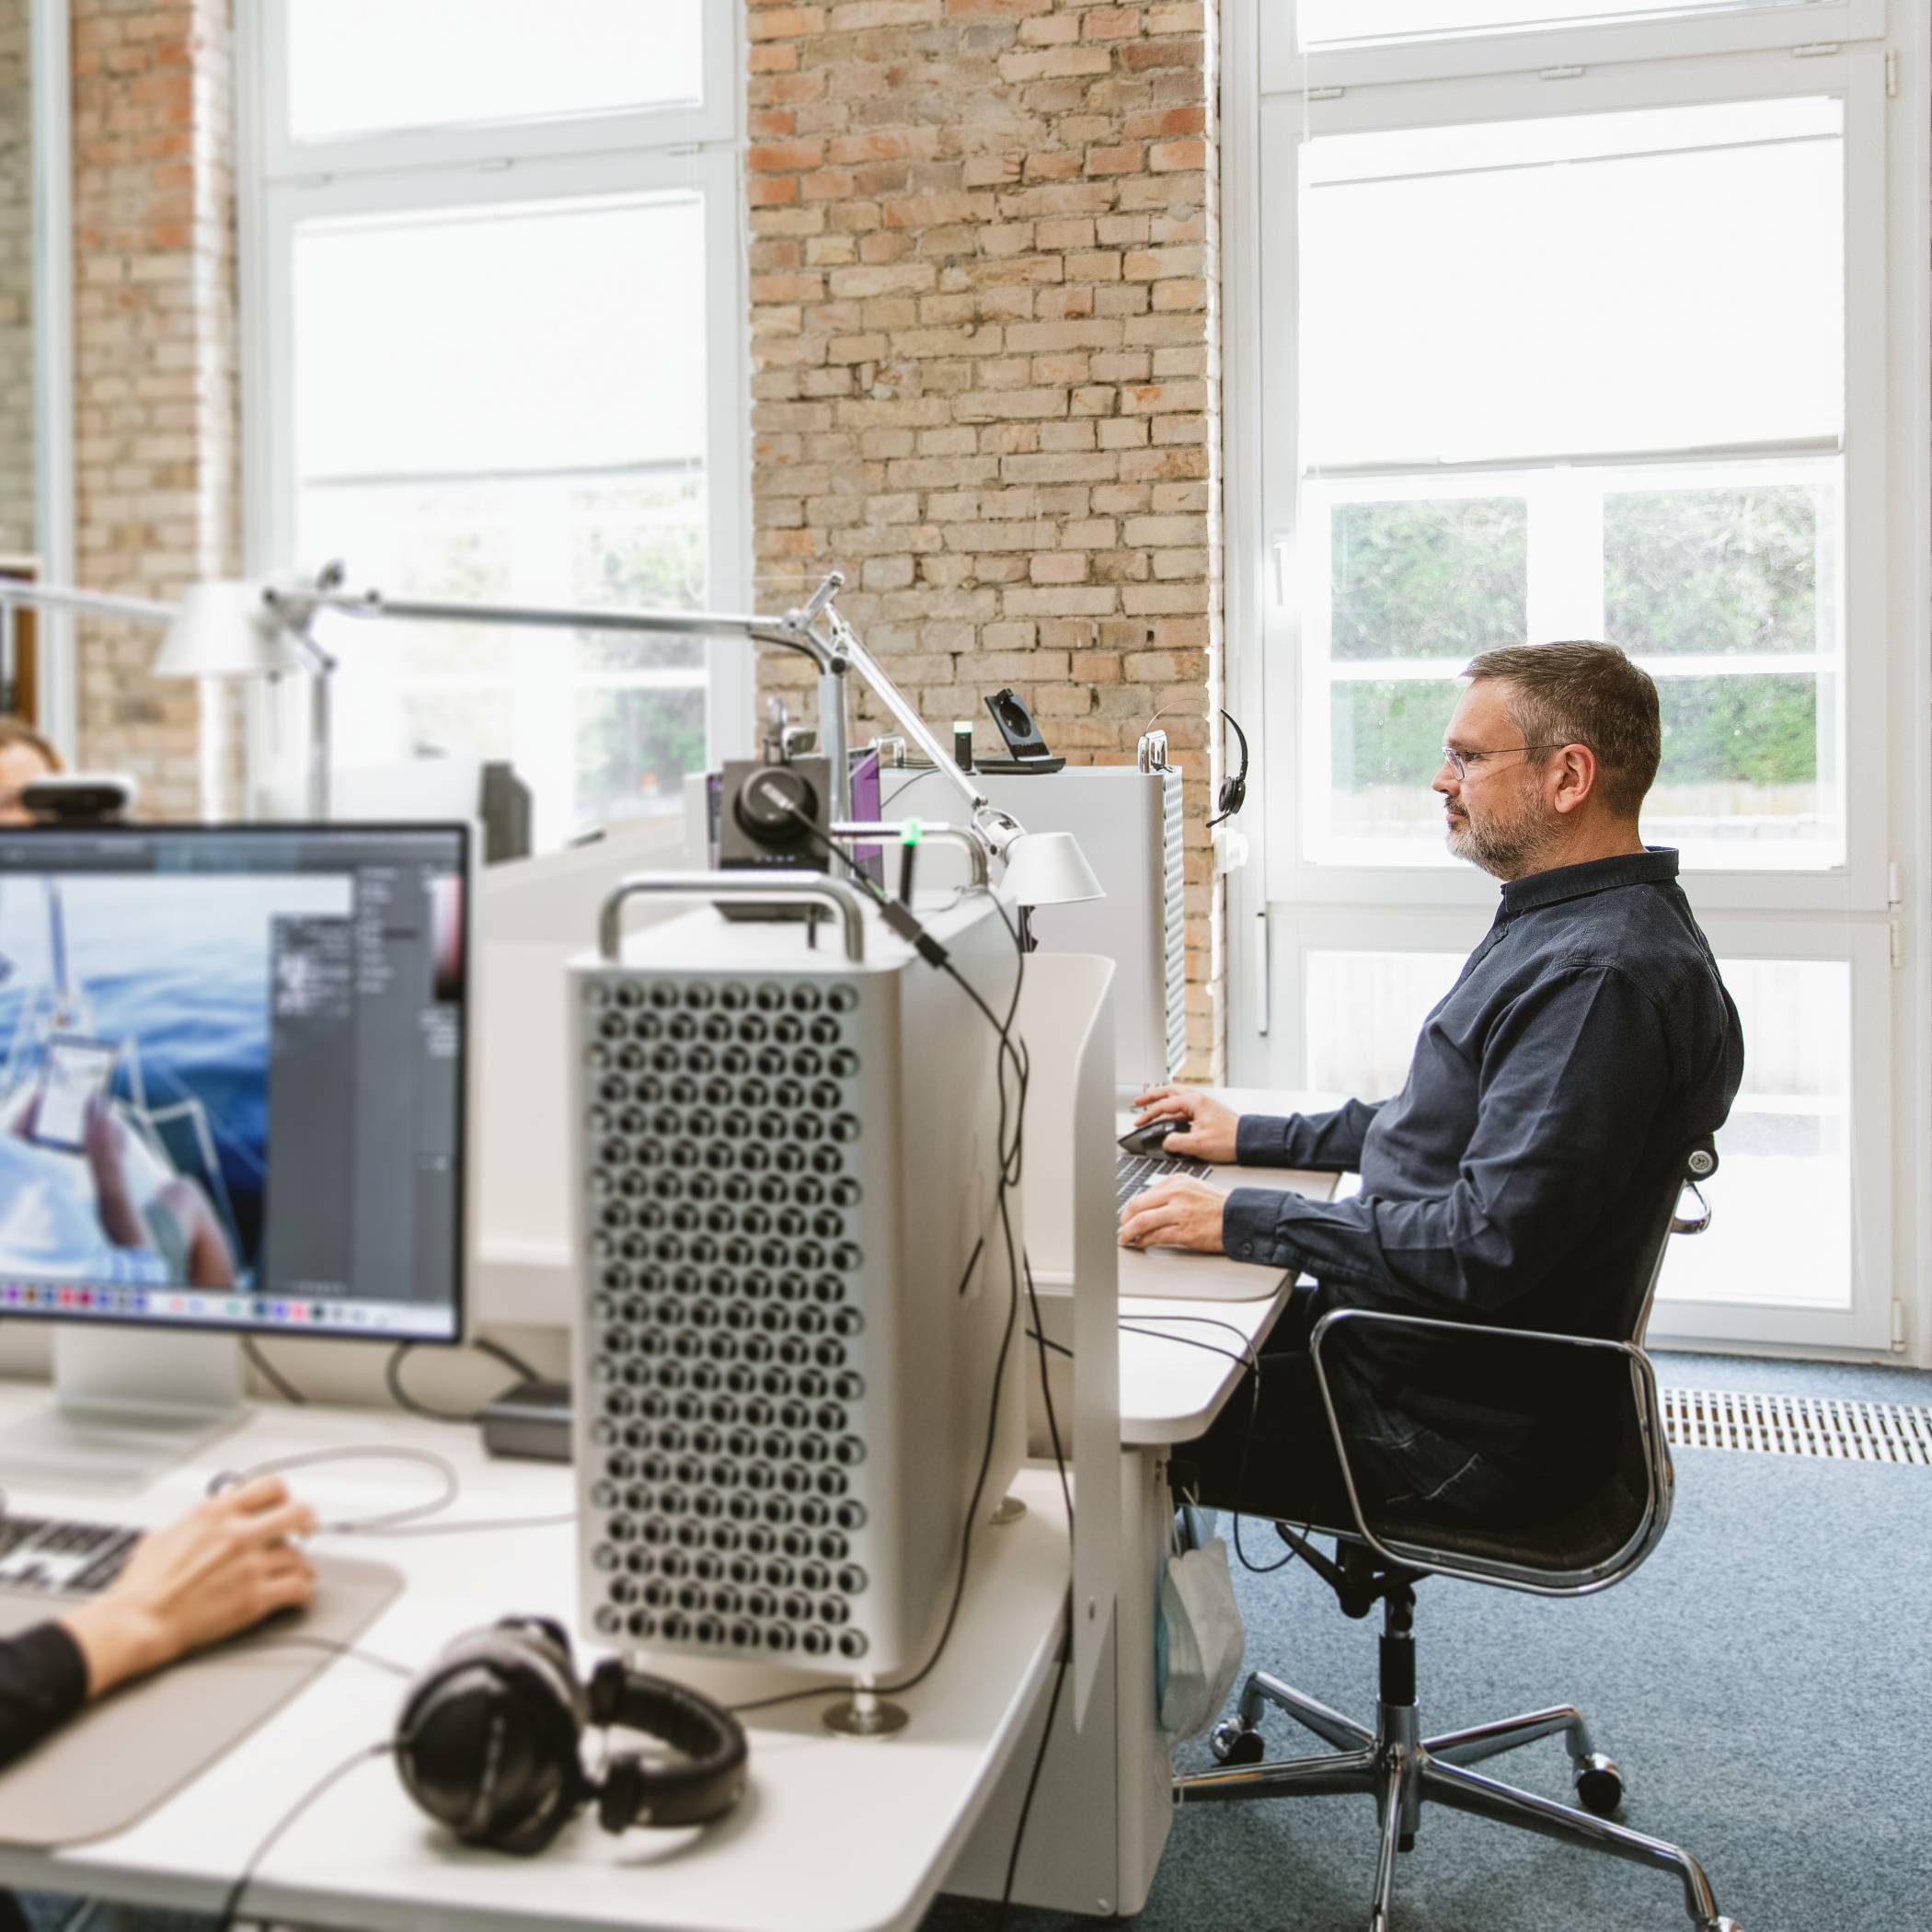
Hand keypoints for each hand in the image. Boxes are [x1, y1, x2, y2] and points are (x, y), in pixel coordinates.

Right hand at [59, 1476, 316, 1698]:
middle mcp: (238, 1534)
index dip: (284, 1495)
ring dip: (299, 1565)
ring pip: (299, 1556)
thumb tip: (212, 1512)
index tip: (285, 1505)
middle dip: (307, 1522)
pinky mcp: (254, 1598)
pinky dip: (301, 1592)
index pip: (271, 1486)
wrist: (137, 1622)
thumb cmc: (143, 1585)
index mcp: (216, 1513)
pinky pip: (297, 1588)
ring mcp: (249, 1566)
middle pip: (299, 1513)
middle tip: (307, 1531)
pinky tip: (297, 1595)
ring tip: (295, 1572)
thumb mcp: (165, 1534)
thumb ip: (197, 1519)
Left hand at [1118, 1175, 1226, 1253]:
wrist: (1240, 1216)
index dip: (1129, 1209)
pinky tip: (1140, 1244)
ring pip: (1142, 1222)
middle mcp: (1176, 1194)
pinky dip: (1143, 1242)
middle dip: (1124, 1220)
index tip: (1125, 1217)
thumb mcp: (1193, 1188)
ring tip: (1125, 1239)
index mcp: (1176, 1181)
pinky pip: (1156, 1237)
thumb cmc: (1219, 1205)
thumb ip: (1171, 1193)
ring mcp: (1179, 1212)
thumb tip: (1148, 1207)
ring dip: (1129, 1233)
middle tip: (1121, 1229)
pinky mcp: (1185, 1231)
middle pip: (1136, 1206)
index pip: (1143, 1194)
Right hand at [1128, 1085, 1240, 1162]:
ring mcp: (1204, 1105)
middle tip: (1139, 1102)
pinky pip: (1185, 1106)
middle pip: (1169, 1092)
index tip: (1139, 1122)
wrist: (1250, 1141)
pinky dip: (1174, 1108)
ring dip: (1163, 1100)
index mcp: (1195, 1102)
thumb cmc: (1230, 1140)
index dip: (1149, 1114)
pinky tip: (1171, 1117)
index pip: (1165, 1105)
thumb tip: (1166, 1142)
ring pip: (1178, 1097)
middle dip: (1152, 1097)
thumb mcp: (1198, 1144)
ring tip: (1152, 1106)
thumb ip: (1176, 1142)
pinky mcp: (1208, 1113)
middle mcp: (1199, 1100)